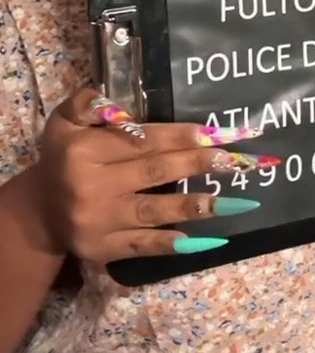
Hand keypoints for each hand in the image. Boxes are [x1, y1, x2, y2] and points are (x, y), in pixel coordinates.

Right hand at [33, 87, 260, 263]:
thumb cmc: (62, 157)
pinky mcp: (104, 249)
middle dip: (197, 164)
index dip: (181, 136)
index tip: (216, 134)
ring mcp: (99, 222)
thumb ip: (90, 103)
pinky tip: (200, 239)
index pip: (142, 140)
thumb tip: (124, 106)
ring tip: (233, 201)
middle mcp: (91, 187)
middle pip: (155, 172)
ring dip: (195, 205)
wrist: (41, 211)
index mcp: (84, 151)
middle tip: (235, 160)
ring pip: (154, 211)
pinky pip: (143, 246)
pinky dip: (172, 243)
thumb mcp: (64, 120)